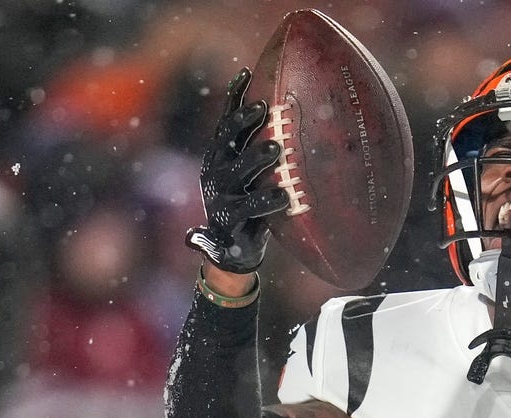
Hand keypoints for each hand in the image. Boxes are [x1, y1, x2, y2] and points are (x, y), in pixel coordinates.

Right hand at [186, 68, 289, 272]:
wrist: (231, 251)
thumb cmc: (252, 207)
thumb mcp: (256, 177)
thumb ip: (265, 153)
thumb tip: (293, 123)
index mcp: (221, 156)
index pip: (226, 122)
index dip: (234, 98)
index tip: (246, 74)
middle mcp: (216, 170)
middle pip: (228, 140)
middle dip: (242, 121)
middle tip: (263, 107)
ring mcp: (220, 195)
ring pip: (237, 171)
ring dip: (255, 158)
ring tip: (275, 148)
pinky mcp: (229, 219)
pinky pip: (249, 208)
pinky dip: (266, 201)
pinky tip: (283, 196)